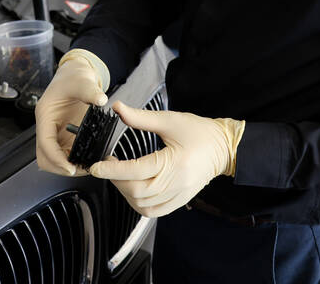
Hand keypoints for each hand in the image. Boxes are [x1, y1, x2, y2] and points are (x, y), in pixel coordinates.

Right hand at [35, 51, 107, 175]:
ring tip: (87, 167)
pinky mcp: (64, 136)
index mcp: (45, 114)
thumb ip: (91, 91)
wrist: (75, 75)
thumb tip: (100, 100)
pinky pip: (65, 154)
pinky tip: (89, 160)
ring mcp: (56, 133)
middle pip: (45, 157)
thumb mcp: (82, 81)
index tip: (70, 167)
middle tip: (80, 170)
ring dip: (66, 166)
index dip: (56, 158)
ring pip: (53, 159)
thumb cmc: (72, 77)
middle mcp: (47, 126)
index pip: (45, 143)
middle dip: (60, 167)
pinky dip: (74, 161)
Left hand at [88, 102, 244, 217]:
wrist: (224, 147)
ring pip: (144, 206)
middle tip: (108, 167)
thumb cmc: (199, 132)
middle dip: (117, 181)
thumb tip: (118, 109)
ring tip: (120, 176)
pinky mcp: (180, 201)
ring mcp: (179, 195)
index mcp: (175, 163)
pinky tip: (133, 190)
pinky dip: (139, 204)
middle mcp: (177, 183)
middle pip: (138, 192)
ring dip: (126, 194)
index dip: (112, 170)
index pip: (136, 170)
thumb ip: (140, 118)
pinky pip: (154, 211)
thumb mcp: (169, 120)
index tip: (95, 167)